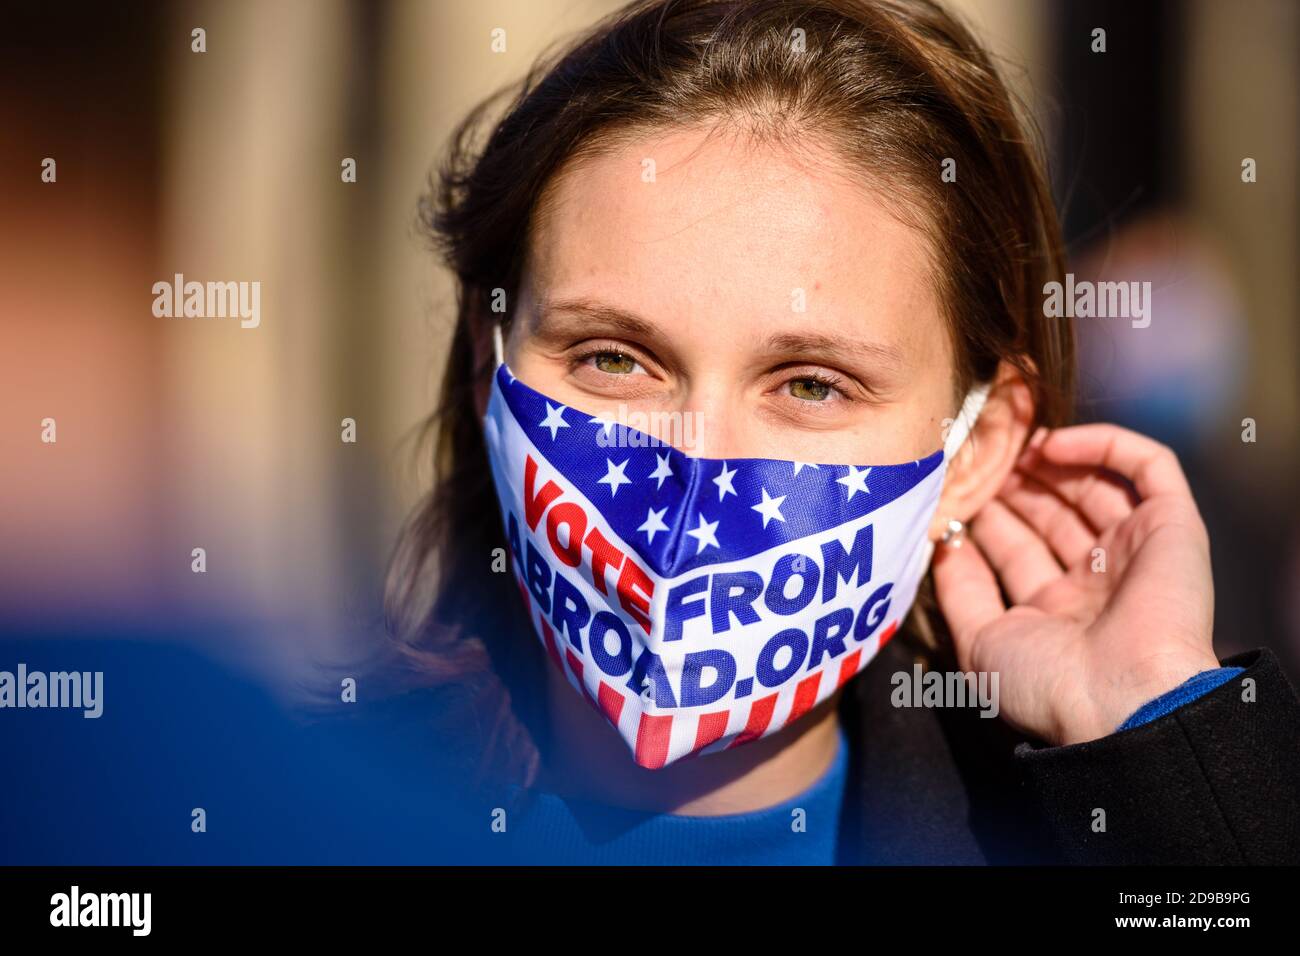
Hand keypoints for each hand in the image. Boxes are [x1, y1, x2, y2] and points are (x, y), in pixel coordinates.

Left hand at [932, 423, 1220, 746]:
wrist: (1121, 700)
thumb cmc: (1047, 684)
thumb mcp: (980, 643)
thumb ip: (959, 591)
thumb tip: (944, 542)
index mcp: (1058, 612)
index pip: (1018, 549)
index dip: (987, 517)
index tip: (953, 491)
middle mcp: (1098, 580)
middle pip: (1054, 514)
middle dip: (1015, 485)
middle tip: (980, 458)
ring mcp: (1136, 551)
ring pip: (1096, 485)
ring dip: (1051, 461)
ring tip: (1011, 445)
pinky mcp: (1174, 527)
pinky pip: (1149, 467)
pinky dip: (1105, 444)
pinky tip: (1052, 444)